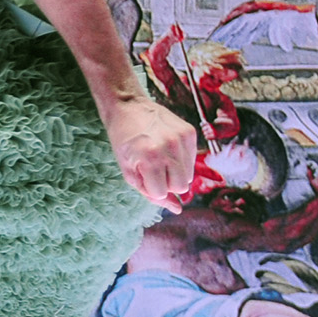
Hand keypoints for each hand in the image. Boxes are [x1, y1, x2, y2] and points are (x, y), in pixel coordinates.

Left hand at [104, 95, 197, 209]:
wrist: (127, 107)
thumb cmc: (124, 142)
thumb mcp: (129, 170)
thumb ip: (150, 193)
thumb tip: (178, 209)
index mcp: (150, 158)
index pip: (162, 192)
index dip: (151, 187)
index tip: (143, 174)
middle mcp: (170, 147)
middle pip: (182, 187)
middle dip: (167, 183)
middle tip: (153, 168)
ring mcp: (182, 138)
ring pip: (190, 176)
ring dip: (175, 172)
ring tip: (160, 157)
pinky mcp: (190, 132)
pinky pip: (193, 160)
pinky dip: (181, 160)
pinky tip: (167, 147)